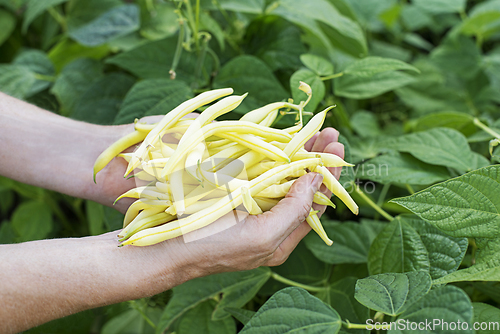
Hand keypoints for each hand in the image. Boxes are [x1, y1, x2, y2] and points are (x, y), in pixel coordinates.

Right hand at [135, 128, 344, 289]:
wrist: (165, 248)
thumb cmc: (214, 246)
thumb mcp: (263, 236)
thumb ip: (295, 210)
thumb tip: (317, 179)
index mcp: (281, 238)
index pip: (316, 206)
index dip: (329, 178)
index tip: (337, 150)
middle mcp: (270, 223)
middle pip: (301, 189)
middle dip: (317, 160)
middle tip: (330, 135)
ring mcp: (250, 208)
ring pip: (281, 178)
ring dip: (297, 154)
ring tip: (313, 131)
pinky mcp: (232, 195)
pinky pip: (259, 174)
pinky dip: (272, 157)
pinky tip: (282, 141)